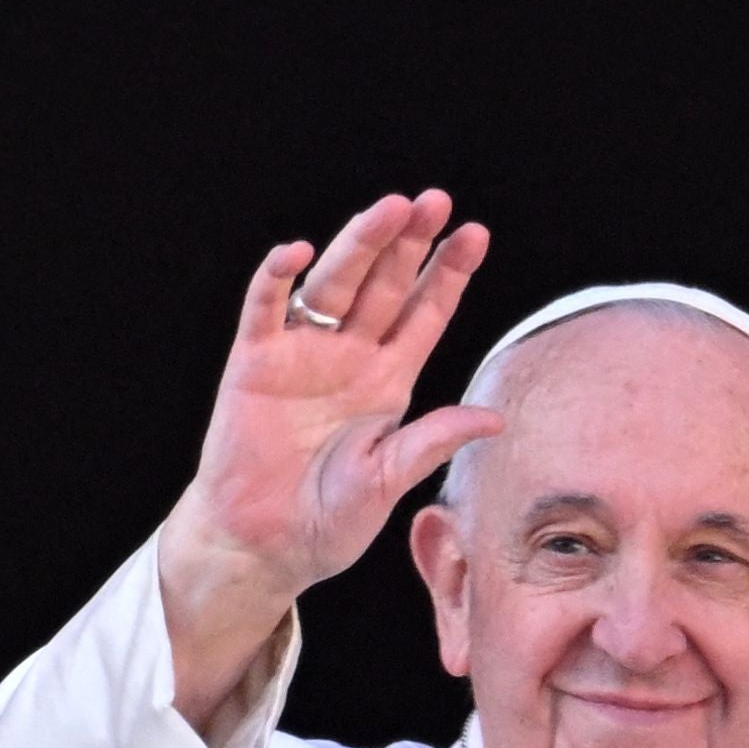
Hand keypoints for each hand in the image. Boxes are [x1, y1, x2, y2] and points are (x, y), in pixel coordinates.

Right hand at [159, 191, 496, 730]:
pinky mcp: (254, 363)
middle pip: (384, 285)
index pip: (425, 314)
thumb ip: (433, 442)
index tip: (475, 235)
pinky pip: (265, 310)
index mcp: (388, 381)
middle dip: (409, 243)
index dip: (448, 274)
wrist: (264, 546)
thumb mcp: (390, 481)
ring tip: (388, 209)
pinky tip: (295, 252)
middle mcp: (349, 357)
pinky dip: (275, 280)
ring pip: (334, 284)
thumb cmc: (328, 520)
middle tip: (435, 201)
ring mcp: (301, 355)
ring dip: (358, 244)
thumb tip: (494, 419)